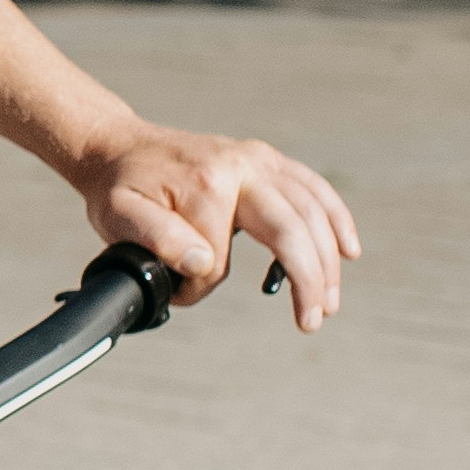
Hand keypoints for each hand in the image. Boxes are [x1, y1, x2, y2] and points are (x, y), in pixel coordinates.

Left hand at [73, 128, 360, 331]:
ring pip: (312, 212)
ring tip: (328, 303)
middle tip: (312, 322)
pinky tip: (350, 251)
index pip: (221, 256)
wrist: (122, 147)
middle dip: (309, 280)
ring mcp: (261, 160)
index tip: (180, 292)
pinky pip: (315, 190)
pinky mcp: (269, 161)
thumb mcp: (119, 215)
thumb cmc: (120, 187)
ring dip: (327, 261)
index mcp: (208, 183)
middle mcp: (243, 166)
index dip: (202, 285)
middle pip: (293, 228)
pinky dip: (336, 220)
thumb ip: (158, 239)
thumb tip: (204, 262)